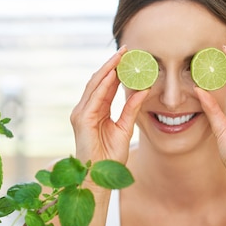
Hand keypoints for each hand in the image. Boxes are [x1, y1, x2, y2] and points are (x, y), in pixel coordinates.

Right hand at [70, 47, 148, 163]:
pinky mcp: (82, 120)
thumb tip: (144, 89)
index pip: (106, 85)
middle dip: (112, 64)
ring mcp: (81, 114)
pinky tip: (113, 74)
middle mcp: (85, 109)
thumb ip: (132, 108)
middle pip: (99, 81)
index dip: (116, 70)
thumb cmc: (110, 157)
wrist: (100, 176)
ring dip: (108, 69)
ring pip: (95, 85)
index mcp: (95, 111)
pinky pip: (94, 98)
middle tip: (126, 49)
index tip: (129, 57)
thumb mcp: (125, 128)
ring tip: (120, 56)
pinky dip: (104, 85)